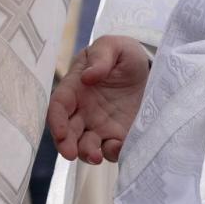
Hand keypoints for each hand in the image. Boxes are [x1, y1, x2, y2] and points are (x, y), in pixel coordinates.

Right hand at [47, 36, 150, 162]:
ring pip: (85, 145)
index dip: (56, 121)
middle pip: (67, 131)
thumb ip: (100, 57)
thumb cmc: (123, 54)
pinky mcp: (118, 135)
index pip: (59, 106)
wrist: (148, 69)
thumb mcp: (113, 46)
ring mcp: (100, 125)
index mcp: (75, 88)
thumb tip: (87, 76)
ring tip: (97, 157)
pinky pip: (111, 149)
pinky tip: (119, 150)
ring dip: (86, 154)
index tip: (61, 133)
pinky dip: (112, 154)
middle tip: (71, 154)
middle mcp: (83, 110)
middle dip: (65, 145)